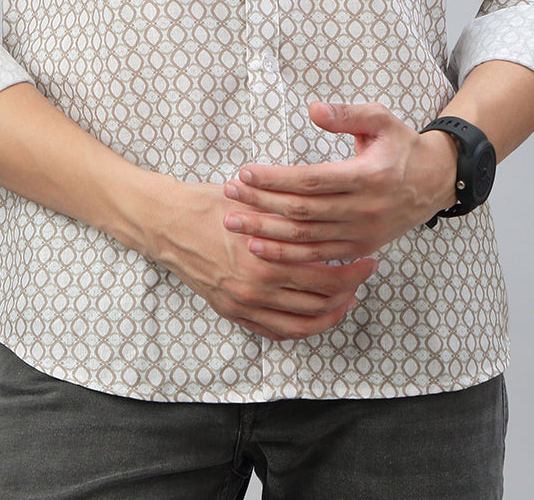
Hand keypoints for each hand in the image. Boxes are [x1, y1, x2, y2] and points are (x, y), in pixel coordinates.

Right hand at [153, 180, 375, 340]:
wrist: (166, 224)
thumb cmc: (207, 205)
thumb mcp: (254, 201)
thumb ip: (290, 214)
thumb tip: (330, 214)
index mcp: (266, 260)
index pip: (326, 278)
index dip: (353, 273)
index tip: (368, 261)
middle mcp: (256, 290)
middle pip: (320, 304)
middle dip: (349, 292)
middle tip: (362, 277)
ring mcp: (243, 305)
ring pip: (302, 325)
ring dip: (330, 315)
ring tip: (345, 299)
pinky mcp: (233, 312)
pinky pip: (276, 331)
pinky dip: (301, 327)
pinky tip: (314, 315)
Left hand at [221, 101, 458, 262]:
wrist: (434, 182)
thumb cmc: (400, 146)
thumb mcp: (380, 119)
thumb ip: (346, 114)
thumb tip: (312, 109)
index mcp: (368, 177)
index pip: (311, 181)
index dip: (275, 179)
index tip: (244, 172)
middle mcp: (365, 210)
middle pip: (303, 211)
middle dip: (261, 203)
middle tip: (228, 195)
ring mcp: (362, 234)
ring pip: (306, 238)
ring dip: (267, 232)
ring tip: (234, 222)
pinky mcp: (359, 248)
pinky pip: (318, 255)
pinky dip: (287, 255)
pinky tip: (260, 248)